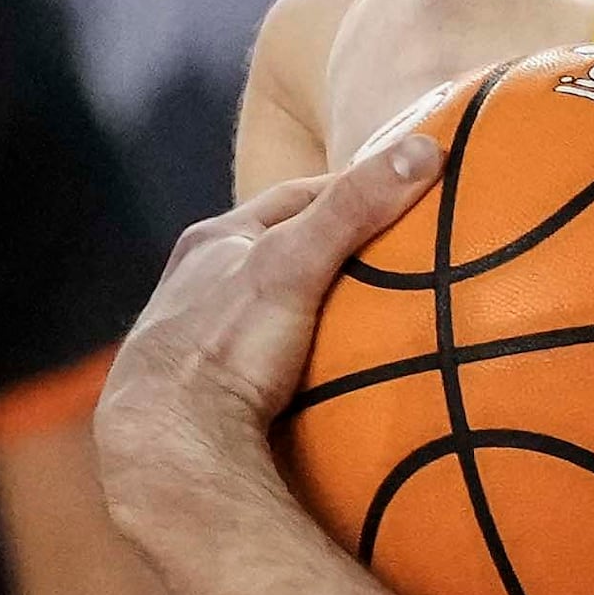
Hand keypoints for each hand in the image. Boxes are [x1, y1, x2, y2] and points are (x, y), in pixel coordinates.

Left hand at [91, 125, 444, 550]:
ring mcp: (196, 339)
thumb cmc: (225, 344)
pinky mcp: (205, 392)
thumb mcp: (293, 264)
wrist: (167, 445)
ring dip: (316, 310)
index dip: (352, 190)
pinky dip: (300, 359)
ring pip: (270, 309)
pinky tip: (330, 378)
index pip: (295, 196)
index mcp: (212, 242)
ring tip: (374, 319)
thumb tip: (427, 149)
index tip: (406, 194)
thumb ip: (353, 208)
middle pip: (280, 252)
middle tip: (397, 257)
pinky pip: (264, 362)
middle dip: (333, 251)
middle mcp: (196, 284)